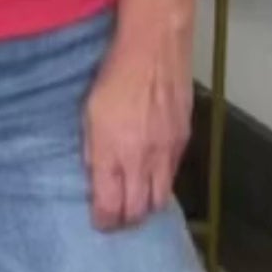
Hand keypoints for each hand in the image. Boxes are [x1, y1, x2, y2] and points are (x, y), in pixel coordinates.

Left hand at [82, 25, 193, 232]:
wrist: (153, 48)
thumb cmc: (113, 76)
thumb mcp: (88, 114)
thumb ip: (93, 150)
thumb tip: (96, 175)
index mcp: (113, 154)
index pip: (111, 208)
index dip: (105, 222)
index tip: (99, 223)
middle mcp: (142, 160)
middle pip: (140, 211)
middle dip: (128, 221)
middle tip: (118, 218)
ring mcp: (166, 152)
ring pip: (161, 198)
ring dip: (148, 205)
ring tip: (136, 202)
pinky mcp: (183, 140)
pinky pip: (173, 174)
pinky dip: (161, 181)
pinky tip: (151, 173)